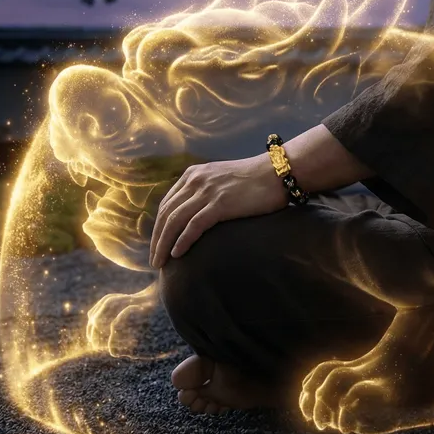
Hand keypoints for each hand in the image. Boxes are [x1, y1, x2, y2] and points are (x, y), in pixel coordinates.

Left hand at [149, 153, 288, 267]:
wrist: (278, 171)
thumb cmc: (257, 179)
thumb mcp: (223, 179)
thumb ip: (208, 191)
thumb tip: (201, 212)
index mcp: (194, 174)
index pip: (167, 203)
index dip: (159, 226)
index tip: (157, 244)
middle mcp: (196, 181)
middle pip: (166, 214)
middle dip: (157, 239)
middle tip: (154, 260)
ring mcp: (207, 192)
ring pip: (175, 221)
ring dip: (164, 244)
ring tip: (161, 263)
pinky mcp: (220, 204)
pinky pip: (194, 225)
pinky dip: (182, 241)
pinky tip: (177, 254)